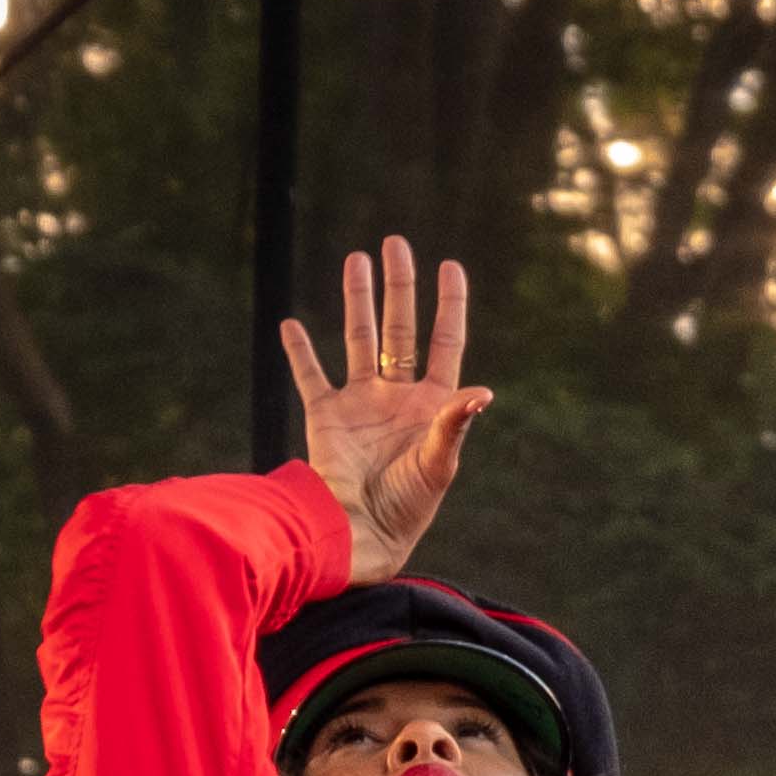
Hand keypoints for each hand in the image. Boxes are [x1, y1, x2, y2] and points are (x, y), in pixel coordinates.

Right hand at [280, 237, 491, 585]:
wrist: (361, 532)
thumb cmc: (407, 506)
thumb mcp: (438, 464)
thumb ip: (455, 424)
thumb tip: (483, 392)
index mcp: (431, 404)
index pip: (443, 342)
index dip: (449, 304)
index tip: (449, 266)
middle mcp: (397, 396)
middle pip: (400, 328)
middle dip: (399, 287)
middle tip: (395, 244)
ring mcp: (361, 403)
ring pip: (358, 338)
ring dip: (357, 300)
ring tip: (355, 259)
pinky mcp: (326, 416)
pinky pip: (310, 375)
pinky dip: (299, 350)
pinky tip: (292, 323)